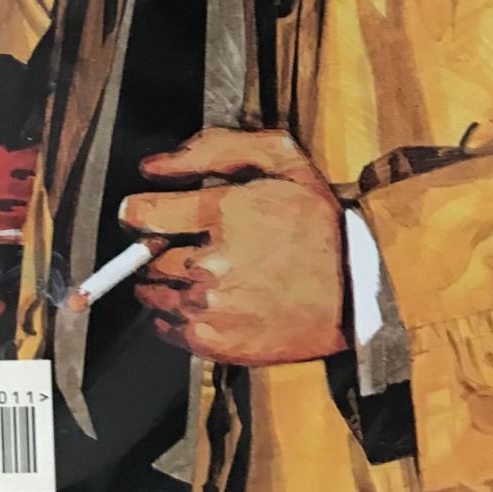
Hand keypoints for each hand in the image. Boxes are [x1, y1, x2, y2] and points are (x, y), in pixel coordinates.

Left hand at [119, 128, 346, 366]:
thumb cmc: (317, 222)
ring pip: (152, 292)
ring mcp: (209, 307)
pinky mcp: (212, 343)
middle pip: (146, 256)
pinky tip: (204, 301)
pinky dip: (172, 314)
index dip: (139, 210)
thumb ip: (213, 148)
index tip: (151, 213)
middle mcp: (209, 263)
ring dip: (164, 280)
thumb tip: (153, 168)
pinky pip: (165, 327)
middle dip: (158, 246)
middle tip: (189, 243)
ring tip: (199, 272)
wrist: (352, 293)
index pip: (141, 214)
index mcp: (224, 213)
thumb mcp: (281, 159)